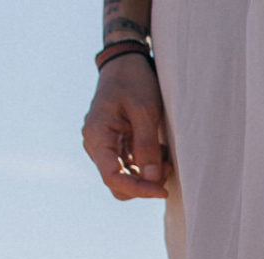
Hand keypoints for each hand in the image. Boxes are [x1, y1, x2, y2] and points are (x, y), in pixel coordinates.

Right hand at [81, 54, 167, 199]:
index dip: (138, 190)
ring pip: (127, 179)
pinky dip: (149, 166)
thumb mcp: (144, 111)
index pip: (112, 178)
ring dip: (149, 175)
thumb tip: (152, 180)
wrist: (127, 63)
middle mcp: (97, 145)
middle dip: (144, 183)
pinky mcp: (118, 147)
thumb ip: (147, 146)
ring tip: (165, 155)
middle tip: (166, 166)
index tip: (163, 190)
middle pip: (118, 185)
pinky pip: (133, 168)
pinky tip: (161, 151)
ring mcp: (106, 147)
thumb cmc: (134, 82)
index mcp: (97, 136)